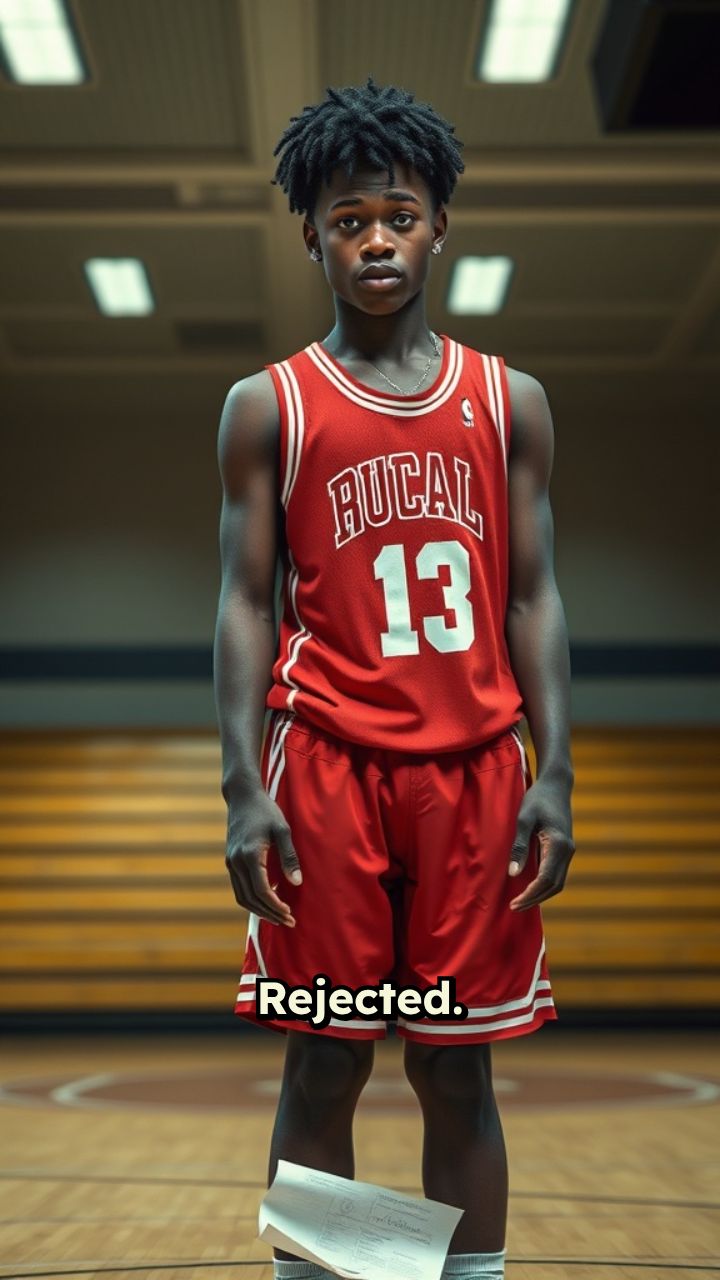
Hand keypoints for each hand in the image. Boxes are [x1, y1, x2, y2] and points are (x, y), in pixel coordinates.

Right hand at [225, 787, 301, 925]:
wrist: (242, 797)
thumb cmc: (265, 811)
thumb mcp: (283, 830)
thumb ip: (289, 857)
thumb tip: (296, 883)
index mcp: (250, 854)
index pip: (261, 890)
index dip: (275, 906)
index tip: (289, 914)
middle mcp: (236, 862)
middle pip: (251, 898)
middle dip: (269, 913)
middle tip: (288, 922)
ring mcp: (230, 862)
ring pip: (242, 897)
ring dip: (259, 910)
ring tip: (278, 917)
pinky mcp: (230, 861)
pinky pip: (239, 888)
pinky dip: (252, 899)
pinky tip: (267, 900)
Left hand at [508, 776, 573, 911]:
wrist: (556, 784)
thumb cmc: (538, 798)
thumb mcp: (523, 819)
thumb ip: (519, 846)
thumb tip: (514, 874)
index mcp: (558, 844)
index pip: (546, 878)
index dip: (531, 894)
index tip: (515, 903)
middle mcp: (567, 851)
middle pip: (554, 886)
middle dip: (535, 899)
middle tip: (515, 907)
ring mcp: (568, 850)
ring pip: (558, 882)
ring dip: (541, 894)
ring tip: (521, 901)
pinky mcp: (565, 849)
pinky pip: (557, 873)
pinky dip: (545, 884)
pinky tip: (530, 887)